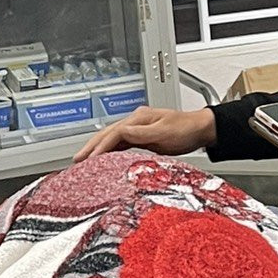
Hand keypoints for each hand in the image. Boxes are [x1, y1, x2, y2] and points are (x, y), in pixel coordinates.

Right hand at [73, 105, 214, 162]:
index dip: (100, 146)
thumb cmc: (186, 129)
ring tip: (84, 159)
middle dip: (91, 146)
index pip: (113, 133)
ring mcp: (138, 128)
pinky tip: (103, 158)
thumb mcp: (163, 133)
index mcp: (139, 118)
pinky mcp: (143, 136)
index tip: (90, 159)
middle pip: (107, 133)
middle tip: (77, 159)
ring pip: (112, 138)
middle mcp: (136, 121)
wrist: (201, 128)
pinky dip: (109, 150)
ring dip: (97, 148)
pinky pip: (121, 143)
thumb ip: (141, 134)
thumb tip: (120, 134)